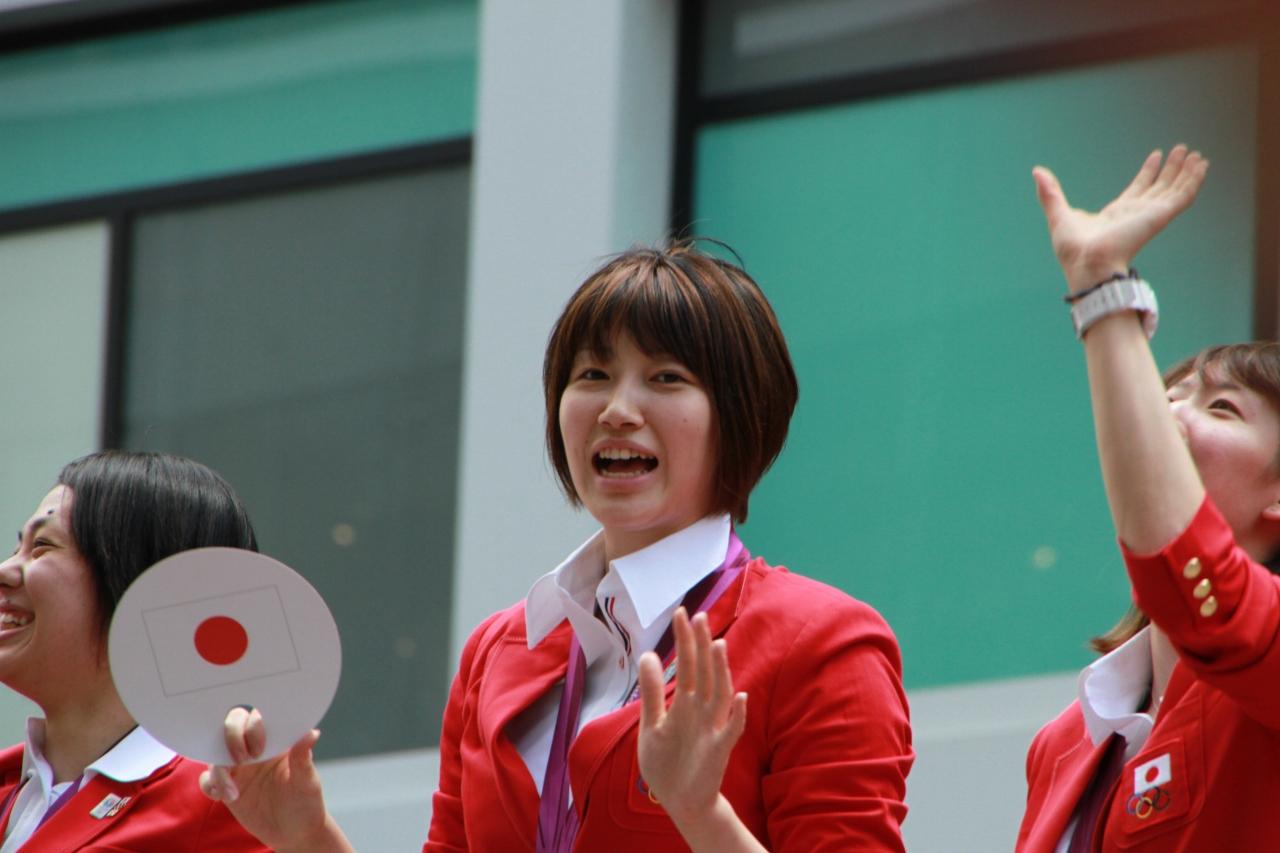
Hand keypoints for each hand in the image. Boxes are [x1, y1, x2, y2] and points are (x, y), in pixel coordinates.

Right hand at [199, 708, 350, 852]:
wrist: (293, 832)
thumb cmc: (305, 802)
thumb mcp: (307, 781)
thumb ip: (303, 757)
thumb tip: (311, 733)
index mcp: (276, 741)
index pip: (258, 719)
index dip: (254, 728)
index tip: (259, 750)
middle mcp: (255, 748)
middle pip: (232, 725)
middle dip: (231, 738)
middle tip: (242, 761)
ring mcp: (239, 767)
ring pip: (216, 752)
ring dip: (219, 770)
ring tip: (233, 794)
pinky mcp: (227, 785)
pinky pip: (207, 778)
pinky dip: (210, 785)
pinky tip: (224, 798)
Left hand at [637, 608, 746, 829]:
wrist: (680, 802)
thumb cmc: (668, 763)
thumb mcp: (652, 725)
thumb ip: (652, 692)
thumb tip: (648, 655)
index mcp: (685, 703)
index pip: (686, 665)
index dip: (684, 640)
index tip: (680, 613)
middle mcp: (701, 710)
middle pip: (703, 672)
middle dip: (701, 646)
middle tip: (698, 616)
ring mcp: (712, 728)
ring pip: (719, 694)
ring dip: (720, 671)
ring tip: (718, 646)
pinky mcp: (718, 750)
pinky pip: (731, 730)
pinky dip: (737, 714)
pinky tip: (739, 697)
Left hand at [1032, 145, 1208, 291]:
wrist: (1087, 262)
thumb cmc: (1073, 248)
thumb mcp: (1058, 213)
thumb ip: (1050, 193)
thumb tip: (1036, 171)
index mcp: (1117, 214)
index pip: (1138, 189)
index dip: (1148, 172)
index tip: (1156, 155)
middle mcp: (1137, 213)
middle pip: (1160, 186)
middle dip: (1171, 169)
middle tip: (1182, 150)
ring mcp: (1150, 214)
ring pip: (1174, 189)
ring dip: (1186, 172)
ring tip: (1196, 154)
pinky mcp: (1160, 216)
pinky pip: (1183, 196)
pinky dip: (1193, 180)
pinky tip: (1201, 166)